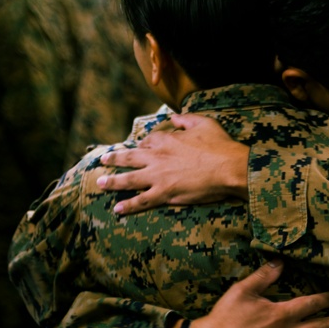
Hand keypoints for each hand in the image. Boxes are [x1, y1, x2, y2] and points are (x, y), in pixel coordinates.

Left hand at [97, 113, 250, 213]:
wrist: (228, 168)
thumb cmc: (220, 145)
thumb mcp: (204, 123)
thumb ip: (186, 120)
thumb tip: (175, 118)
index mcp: (166, 140)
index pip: (148, 142)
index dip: (143, 145)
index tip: (140, 147)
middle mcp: (157, 157)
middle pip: (130, 158)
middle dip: (115, 158)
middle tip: (103, 159)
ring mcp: (158, 177)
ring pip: (129, 180)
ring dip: (112, 182)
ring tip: (100, 183)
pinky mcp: (164, 194)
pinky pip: (141, 201)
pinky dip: (128, 206)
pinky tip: (117, 209)